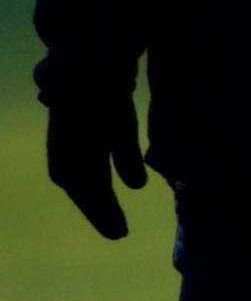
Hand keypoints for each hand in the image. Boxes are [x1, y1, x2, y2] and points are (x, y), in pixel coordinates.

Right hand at [46, 95, 147, 238]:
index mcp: (78, 162)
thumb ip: (126, 157)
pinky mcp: (65, 139)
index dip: (106, 215)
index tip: (121, 233)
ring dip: (93, 200)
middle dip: (100, 211)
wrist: (83, 67)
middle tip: (118, 231)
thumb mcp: (122, 127)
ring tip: (111, 217)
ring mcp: (62, 148)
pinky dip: (87, 183)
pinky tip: (99, 188)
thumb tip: (136, 187)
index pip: (93, 196)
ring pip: (78, 183)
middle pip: (85, 192)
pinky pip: (73, 170)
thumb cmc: (106, 97)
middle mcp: (64, 160)